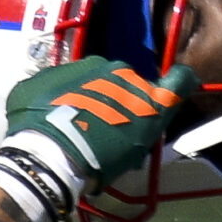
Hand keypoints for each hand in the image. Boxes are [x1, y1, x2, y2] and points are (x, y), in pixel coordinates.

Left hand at [0, 60, 201, 221]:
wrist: (52, 156)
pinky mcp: (37, 80)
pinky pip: (50, 90)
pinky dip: (51, 104)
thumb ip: (167, 100)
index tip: (145, 115)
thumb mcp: (145, 134)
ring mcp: (67, 70)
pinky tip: (48, 128)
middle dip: (114, 101)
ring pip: (82, 83)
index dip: (154, 98)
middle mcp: (102, 65)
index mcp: (132, 78)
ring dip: (81, 100)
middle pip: (116, 82)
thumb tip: (184, 78)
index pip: (157, 81)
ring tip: (73, 131)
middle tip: (104, 131)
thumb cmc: (105, 151)